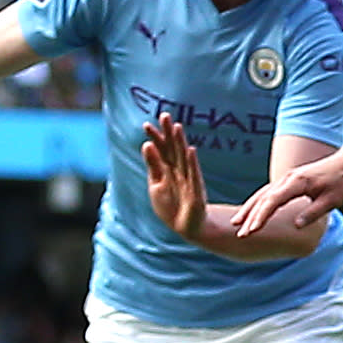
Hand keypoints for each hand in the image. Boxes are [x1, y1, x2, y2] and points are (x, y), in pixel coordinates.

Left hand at [138, 113, 207, 239]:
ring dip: (180, 142)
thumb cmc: (170, 206)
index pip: (160, 149)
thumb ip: (153, 166)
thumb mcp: (156, 185)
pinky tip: (190, 150)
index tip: (146, 124)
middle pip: (172, 148)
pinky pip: (193, 175)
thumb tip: (146, 144)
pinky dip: (191, 163)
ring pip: (182, 158)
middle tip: (164, 115)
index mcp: (167, 169)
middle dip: (168, 132)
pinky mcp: (195, 191)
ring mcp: (188, 179)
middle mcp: (178, 170)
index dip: (155, 137)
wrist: (185, 227)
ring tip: (177, 127)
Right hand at [231, 150, 342, 241]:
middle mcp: (289, 178)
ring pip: (263, 194)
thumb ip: (313, 213)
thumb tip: (296, 226)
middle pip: (264, 197)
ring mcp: (288, 178)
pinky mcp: (289, 180)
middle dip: (250, 215)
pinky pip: (269, 192)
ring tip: (236, 223)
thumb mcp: (332, 201)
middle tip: (240, 233)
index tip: (251, 231)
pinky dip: (258, 202)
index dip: (261, 217)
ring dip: (250, 208)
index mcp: (298, 182)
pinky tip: (251, 212)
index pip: (274, 201)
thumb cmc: (342, 181)